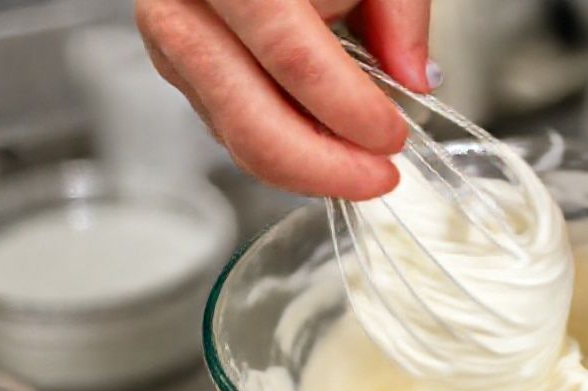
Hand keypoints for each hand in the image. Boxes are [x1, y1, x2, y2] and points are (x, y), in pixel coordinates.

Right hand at [136, 0, 435, 198]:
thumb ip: (399, 15)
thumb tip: (414, 81)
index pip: (294, 58)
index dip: (349, 110)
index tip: (393, 136)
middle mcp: (187, 8)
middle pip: (251, 120)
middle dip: (325, 167)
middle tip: (379, 177)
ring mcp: (173, 43)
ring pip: (236, 137)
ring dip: (306, 168)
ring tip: (360, 167)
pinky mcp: (175, 68)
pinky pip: (228, 128)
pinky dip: (281, 149)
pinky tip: (323, 147)